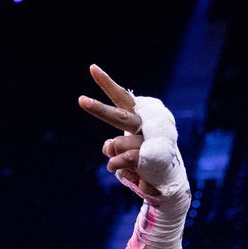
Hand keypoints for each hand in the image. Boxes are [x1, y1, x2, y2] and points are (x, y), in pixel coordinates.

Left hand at [79, 66, 157, 196]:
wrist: (166, 180)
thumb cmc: (143, 161)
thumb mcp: (123, 153)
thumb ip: (113, 148)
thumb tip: (109, 145)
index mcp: (137, 117)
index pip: (121, 97)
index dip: (107, 83)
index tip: (92, 68)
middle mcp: (145, 124)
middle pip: (119, 116)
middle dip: (99, 109)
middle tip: (81, 100)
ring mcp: (149, 139)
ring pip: (117, 144)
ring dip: (115, 157)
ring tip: (126, 162)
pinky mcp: (152, 155)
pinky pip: (122, 160)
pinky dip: (117, 166)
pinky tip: (127, 169)